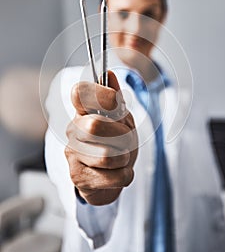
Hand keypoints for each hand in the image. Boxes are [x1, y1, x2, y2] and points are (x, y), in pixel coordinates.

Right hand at [65, 71, 137, 205]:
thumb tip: (109, 73)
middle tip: (126, 141)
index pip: (80, 92)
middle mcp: (73, 129)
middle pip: (95, 125)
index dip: (101, 95)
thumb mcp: (122, 120)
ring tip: (121, 158)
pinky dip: (125, 175)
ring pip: (108, 155)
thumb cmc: (116, 144)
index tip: (117, 105)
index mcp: (83, 111)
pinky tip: (118, 173)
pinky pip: (113, 176)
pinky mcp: (77, 177)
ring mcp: (72, 153)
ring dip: (125, 158)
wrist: (109, 177)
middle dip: (122, 135)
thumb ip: (117, 100)